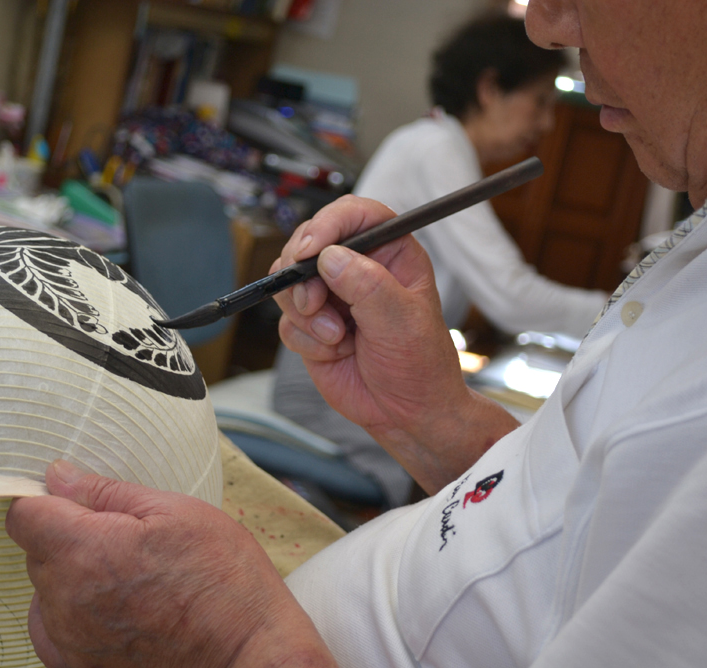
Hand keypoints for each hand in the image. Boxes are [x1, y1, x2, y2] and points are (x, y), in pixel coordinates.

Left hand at [5, 460, 362, 667]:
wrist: (244, 656)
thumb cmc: (221, 581)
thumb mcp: (175, 511)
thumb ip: (106, 492)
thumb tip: (58, 475)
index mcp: (83, 549)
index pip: (24, 515)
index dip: (49, 500)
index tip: (78, 501)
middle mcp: (64, 597)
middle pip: (36, 550)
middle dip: (69, 535)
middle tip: (126, 538)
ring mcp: (69, 635)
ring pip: (44, 587)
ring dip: (70, 574)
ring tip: (126, 575)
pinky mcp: (78, 665)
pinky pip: (49, 627)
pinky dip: (66, 613)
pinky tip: (107, 604)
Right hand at [273, 196, 517, 491]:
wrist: (406, 413)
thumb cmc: (420, 366)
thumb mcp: (402, 322)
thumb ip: (367, 286)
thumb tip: (329, 258)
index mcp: (389, 253)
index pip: (354, 215)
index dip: (327, 224)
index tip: (309, 250)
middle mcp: (357, 268)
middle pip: (308, 244)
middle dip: (303, 277)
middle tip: (314, 304)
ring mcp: (330, 296)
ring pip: (289, 283)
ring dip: (305, 313)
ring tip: (337, 338)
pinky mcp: (311, 325)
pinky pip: (286, 320)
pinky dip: (304, 339)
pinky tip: (334, 352)